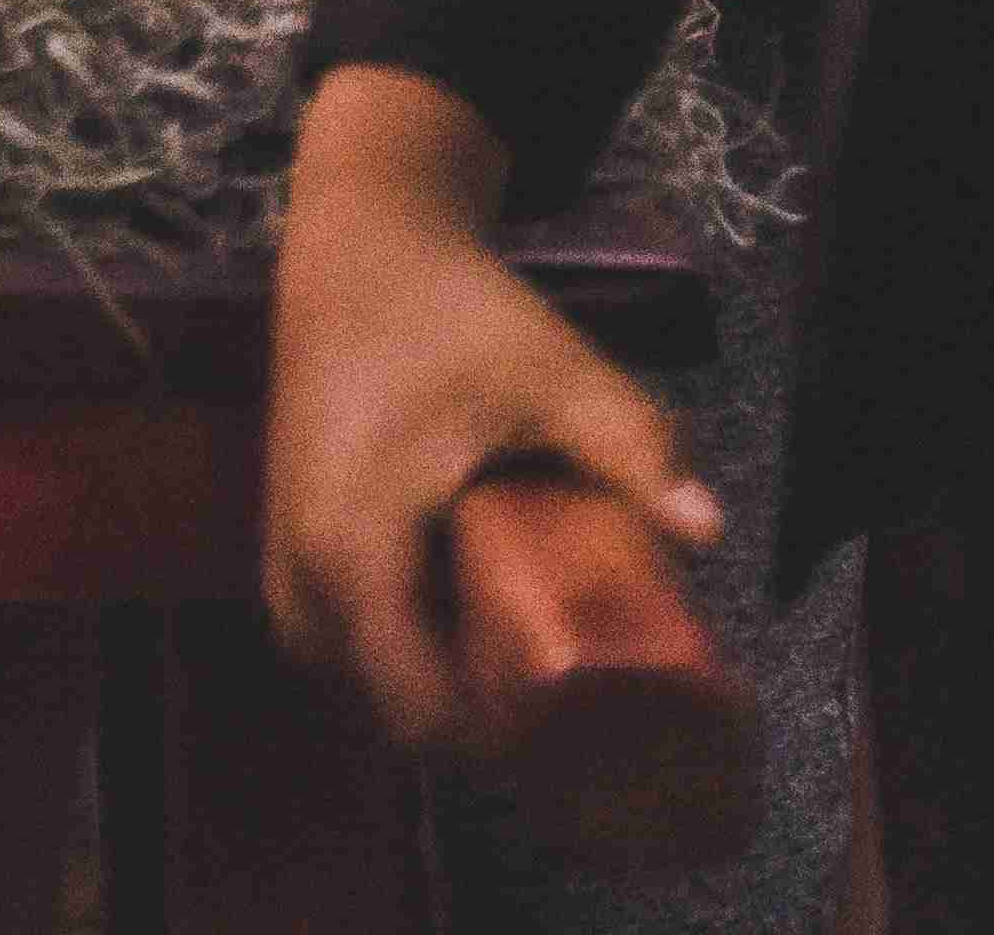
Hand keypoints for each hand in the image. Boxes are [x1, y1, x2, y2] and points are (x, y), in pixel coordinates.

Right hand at [265, 66, 718, 753]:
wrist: (357, 249)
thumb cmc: (449, 313)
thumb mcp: (551, 372)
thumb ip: (630, 445)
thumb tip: (709, 529)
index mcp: (355, 553)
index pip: (423, 714)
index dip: (508, 744)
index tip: (586, 728)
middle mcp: (302, 577)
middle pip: (397, 712)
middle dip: (486, 721)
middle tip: (576, 693)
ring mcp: (284, 567)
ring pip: (368, 682)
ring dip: (445, 683)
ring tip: (535, 652)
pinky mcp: (289, 551)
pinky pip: (350, 643)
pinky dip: (409, 648)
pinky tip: (476, 615)